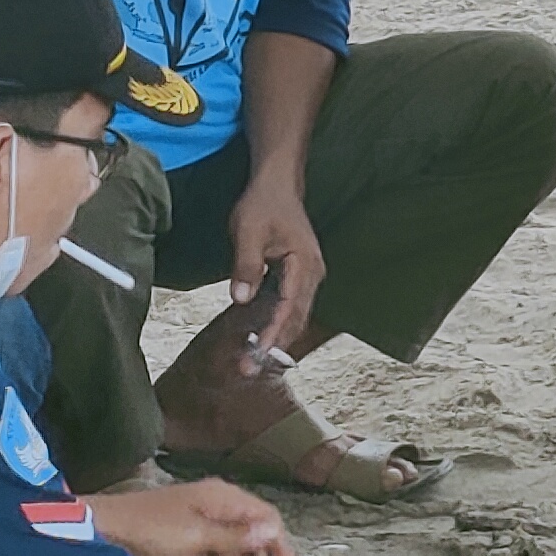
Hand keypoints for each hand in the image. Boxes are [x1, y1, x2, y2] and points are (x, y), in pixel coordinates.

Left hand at [93, 479, 295, 555]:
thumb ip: (236, 537)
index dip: (281, 552)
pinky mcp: (184, 544)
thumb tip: (273, 531)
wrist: (102, 531)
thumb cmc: (149, 529)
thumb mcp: (196, 536)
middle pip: (252, 544)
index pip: (267, 522)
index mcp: (224, 501)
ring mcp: (200, 528)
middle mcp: (216, 511)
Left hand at [224, 177, 324, 353]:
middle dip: (274, 346)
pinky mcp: (299, 277)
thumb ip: (246, 266)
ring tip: (251, 361)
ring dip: (276, 339)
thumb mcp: (248, 232)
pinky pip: (290, 307)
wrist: (278, 185)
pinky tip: (258, 338)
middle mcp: (313, 274)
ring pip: (295, 316)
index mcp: (304, 264)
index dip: (274, 333)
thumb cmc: (263, 205)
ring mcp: (309, 277)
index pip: (290, 307)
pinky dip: (276, 325)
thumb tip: (242, 300)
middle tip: (248, 369)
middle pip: (296, 318)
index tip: (257, 354)